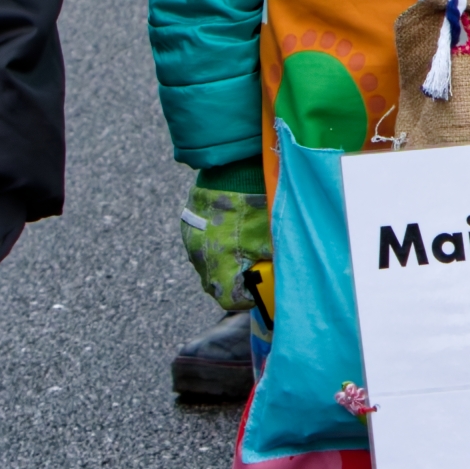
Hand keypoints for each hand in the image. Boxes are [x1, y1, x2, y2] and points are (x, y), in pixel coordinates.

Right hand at [182, 170, 269, 314]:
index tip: (260, 291)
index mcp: (219, 265)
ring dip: (224, 265)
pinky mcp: (187, 225)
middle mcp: (200, 257)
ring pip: (207, 266)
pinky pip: (202, 247)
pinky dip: (216, 247)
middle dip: (236, 283)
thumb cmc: (255, 205)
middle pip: (216, 286)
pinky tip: (232, 235)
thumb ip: (273, 266)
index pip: (229, 300)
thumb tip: (282, 282)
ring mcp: (191, 241)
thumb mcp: (270, 240)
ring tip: (244, 251)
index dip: (248, 299)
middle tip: (255, 272)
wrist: (233, 168)